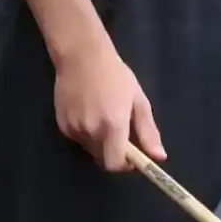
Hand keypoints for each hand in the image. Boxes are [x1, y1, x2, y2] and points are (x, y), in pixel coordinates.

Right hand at [52, 38, 162, 172]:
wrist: (81, 56)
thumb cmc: (115, 75)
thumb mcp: (138, 100)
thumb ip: (148, 131)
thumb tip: (158, 157)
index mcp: (113, 125)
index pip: (115, 163)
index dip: (125, 166)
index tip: (132, 158)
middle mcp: (91, 130)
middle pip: (103, 158)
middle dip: (114, 152)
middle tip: (119, 133)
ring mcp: (74, 128)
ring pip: (90, 148)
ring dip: (99, 142)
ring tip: (102, 117)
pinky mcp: (62, 124)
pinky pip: (78, 138)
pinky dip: (86, 134)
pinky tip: (88, 112)